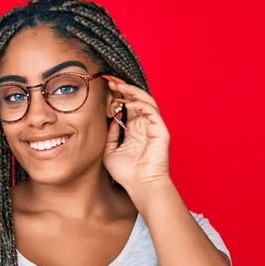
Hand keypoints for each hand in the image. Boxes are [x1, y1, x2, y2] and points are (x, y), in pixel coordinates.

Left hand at [102, 75, 171, 190]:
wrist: (141, 186)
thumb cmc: (127, 173)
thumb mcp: (109, 151)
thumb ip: (109, 135)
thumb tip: (110, 119)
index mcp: (134, 130)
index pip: (126, 106)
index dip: (116, 95)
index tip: (103, 86)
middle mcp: (144, 125)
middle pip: (135, 99)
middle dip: (122, 88)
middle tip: (109, 79)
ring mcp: (153, 126)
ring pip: (144, 101)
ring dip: (131, 91)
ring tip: (117, 85)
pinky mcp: (161, 129)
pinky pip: (151, 110)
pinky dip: (140, 103)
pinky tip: (127, 102)